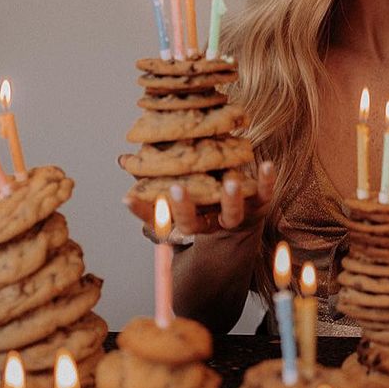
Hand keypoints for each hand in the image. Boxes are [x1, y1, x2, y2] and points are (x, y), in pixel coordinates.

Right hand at [124, 160, 275, 237]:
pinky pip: (264, 193)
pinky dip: (266, 180)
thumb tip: (123, 175)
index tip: (142, 195)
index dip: (161, 211)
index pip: (173, 221)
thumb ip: (153, 195)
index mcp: (193, 223)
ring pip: (234, 212)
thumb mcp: (178, 199)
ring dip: (230, 198)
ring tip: (228, 180)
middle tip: (177, 189)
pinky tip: (266, 164)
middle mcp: (214, 222)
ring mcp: (238, 214)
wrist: (244, 218)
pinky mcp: (259, 203)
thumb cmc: (203, 201)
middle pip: (196, 222)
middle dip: (187, 207)